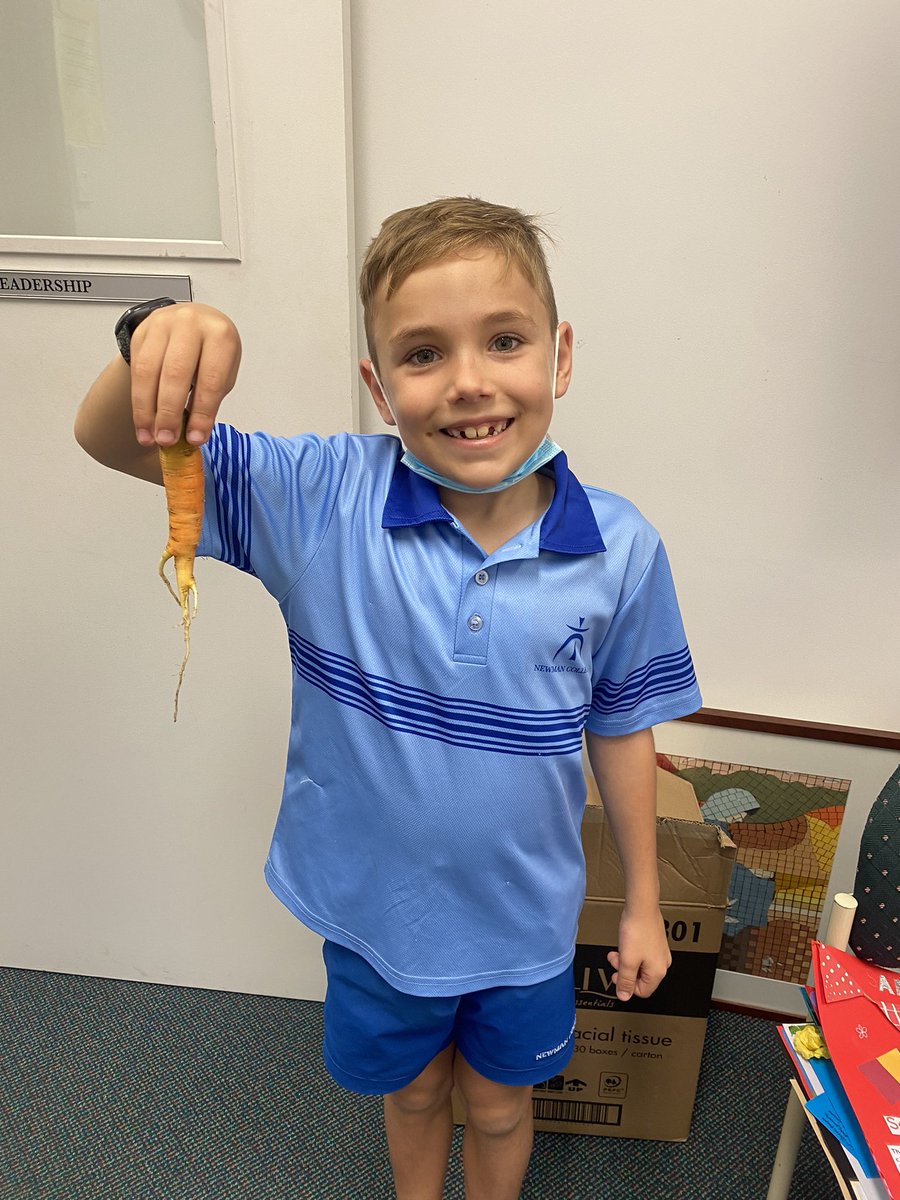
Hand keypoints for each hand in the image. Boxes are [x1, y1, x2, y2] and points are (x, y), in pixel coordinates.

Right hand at [129, 303, 241, 448]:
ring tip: (149, 437)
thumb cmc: (213, 352)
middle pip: (175, 373)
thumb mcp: (223, 373)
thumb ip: (209, 401)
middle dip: (169, 412)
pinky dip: (138, 400)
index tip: (195, 438)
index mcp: (220, 335)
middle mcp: (190, 323)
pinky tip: (142, 422)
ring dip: (146, 410)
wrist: (193, 322)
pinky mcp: (141, 333)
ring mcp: (162, 324)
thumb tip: (192, 435)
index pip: (211, 379)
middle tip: (166, 440)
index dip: (202, 413)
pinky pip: (135, 369)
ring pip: (148, 371)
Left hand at [607, 907, 671, 1001]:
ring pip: (640, 965)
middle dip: (624, 971)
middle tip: (615, 960)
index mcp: (657, 972)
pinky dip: (631, 952)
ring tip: (618, 950)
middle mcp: (662, 963)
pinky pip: (642, 954)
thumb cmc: (637, 930)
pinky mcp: (656, 942)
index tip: (616, 976)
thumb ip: (625, 981)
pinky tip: (625, 943)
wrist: (642, 907)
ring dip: (626, 961)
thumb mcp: (627, 961)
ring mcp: (660, 952)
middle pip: (641, 978)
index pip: (642, 991)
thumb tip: (624, 996)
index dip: (626, 986)